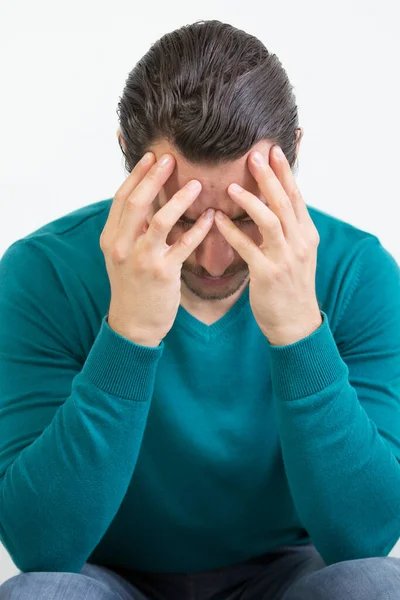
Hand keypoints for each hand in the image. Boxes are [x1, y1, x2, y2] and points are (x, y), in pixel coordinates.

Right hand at [100, 152, 213, 346]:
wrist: (134, 323)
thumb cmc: (132, 286)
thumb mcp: (122, 255)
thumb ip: (131, 229)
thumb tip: (147, 197)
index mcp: (111, 238)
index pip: (122, 198)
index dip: (137, 175)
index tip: (152, 156)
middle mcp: (123, 246)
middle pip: (137, 202)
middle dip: (154, 177)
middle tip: (171, 159)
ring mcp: (142, 260)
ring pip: (160, 220)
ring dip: (180, 199)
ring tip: (197, 184)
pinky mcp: (163, 273)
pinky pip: (184, 245)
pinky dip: (198, 229)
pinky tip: (211, 218)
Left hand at [213, 145, 321, 345]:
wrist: (295, 322)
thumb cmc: (291, 286)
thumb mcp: (298, 254)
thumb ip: (288, 229)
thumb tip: (274, 204)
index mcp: (307, 235)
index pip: (297, 197)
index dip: (285, 173)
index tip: (273, 151)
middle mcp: (300, 243)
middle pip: (285, 202)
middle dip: (269, 177)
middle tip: (254, 155)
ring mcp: (285, 258)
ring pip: (270, 220)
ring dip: (251, 200)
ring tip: (232, 186)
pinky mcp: (267, 274)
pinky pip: (247, 247)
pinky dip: (232, 231)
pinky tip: (217, 219)